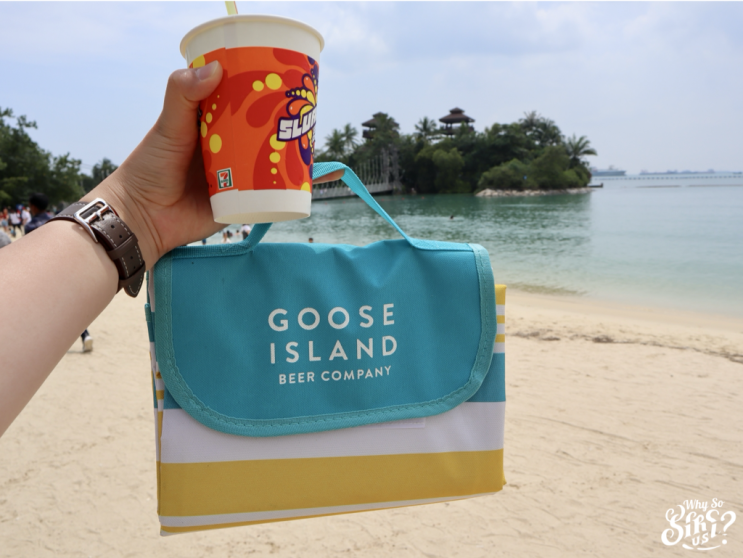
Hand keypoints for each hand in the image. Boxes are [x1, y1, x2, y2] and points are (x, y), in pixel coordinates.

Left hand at [86, 62, 345, 270]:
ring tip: (312, 138)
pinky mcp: (243, 202)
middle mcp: (227, 149)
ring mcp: (237, 175)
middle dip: (284, 122)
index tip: (284, 77)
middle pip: (261, 131)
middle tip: (305, 110)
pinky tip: (312, 175)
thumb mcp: (168, 127)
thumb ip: (183, 96)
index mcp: (210, 126)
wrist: (144, 219)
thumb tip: (215, 68)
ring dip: (293, 152)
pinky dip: (293, 185)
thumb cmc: (149, 169)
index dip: (261, 90)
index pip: (241, 102)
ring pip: (270, 160)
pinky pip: (272, 193)